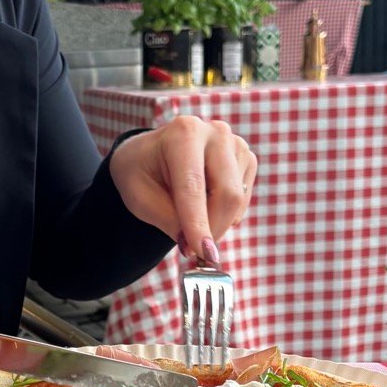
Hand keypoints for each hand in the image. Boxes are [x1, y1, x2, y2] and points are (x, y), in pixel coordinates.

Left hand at [108, 118, 256, 262]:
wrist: (151, 155)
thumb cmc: (141, 173)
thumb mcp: (140, 199)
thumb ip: (169, 222)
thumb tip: (198, 248)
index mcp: (183, 133)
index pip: (193, 186)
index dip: (198, 223)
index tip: (204, 254)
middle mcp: (215, 132)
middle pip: (227, 194)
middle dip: (212, 229)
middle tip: (194, 251)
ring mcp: (235, 143)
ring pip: (237, 200)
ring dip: (217, 222)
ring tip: (190, 219)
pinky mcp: (246, 158)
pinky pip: (243, 199)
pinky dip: (227, 214)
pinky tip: (206, 205)